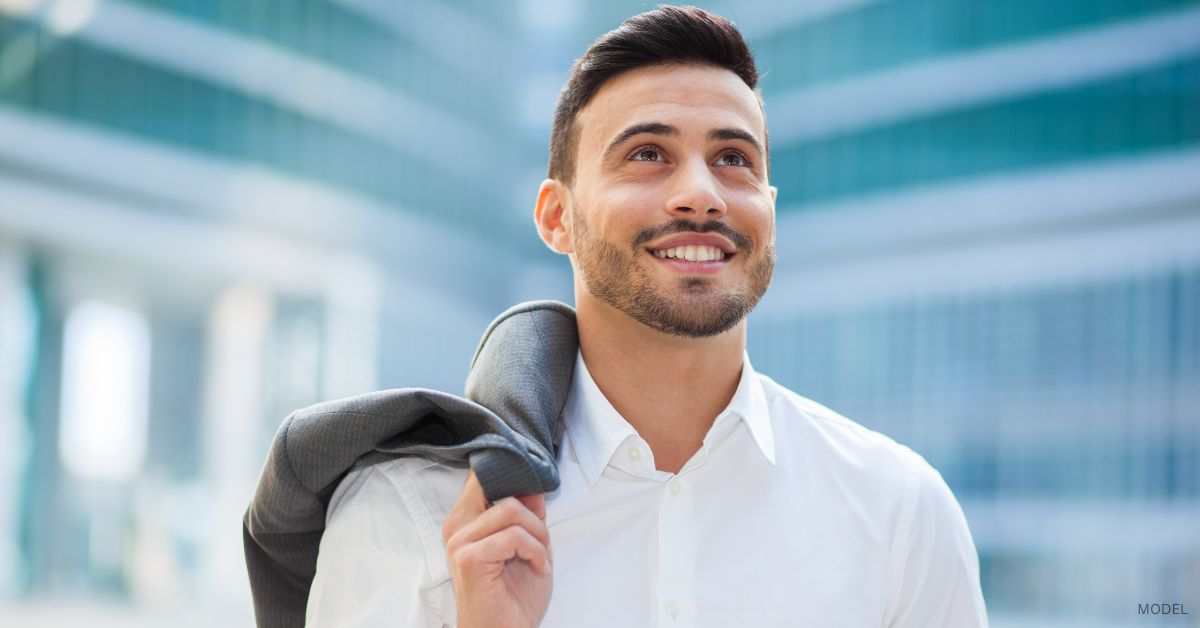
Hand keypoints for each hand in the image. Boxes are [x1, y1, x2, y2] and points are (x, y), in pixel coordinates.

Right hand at [442, 470, 552, 627]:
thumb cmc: (514, 597)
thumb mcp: (530, 545)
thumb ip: (529, 514)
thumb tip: (535, 483)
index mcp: (467, 520)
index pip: (483, 476)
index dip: (512, 474)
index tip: (536, 493)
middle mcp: (458, 527)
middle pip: (501, 488)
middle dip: (534, 514)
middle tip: (543, 543)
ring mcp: (460, 542)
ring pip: (511, 510)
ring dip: (538, 535)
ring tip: (541, 558)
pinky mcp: (470, 558)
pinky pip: (513, 537)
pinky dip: (535, 551)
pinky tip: (539, 568)